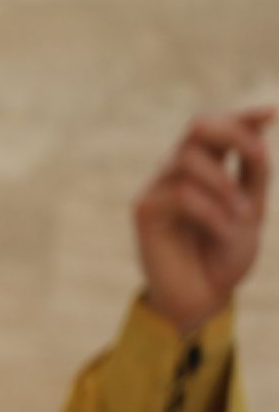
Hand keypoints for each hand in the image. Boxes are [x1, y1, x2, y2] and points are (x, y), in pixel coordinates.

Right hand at [135, 107, 273, 334]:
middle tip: (258, 159)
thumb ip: (252, 172)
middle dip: (233, 134)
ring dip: (224, 183)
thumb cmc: (224, 255)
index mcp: (204, 169)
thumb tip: (259, 132)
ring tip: (242, 214)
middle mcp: (177, 173)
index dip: (242, 115)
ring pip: (188, 159)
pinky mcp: (145, 211)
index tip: (271, 113)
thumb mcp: (251, 208)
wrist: (202, 298)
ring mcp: (158, 189)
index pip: (217, 127)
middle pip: (197, 127)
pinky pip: (182, 195)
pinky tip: (224, 231)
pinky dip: (212, 212)